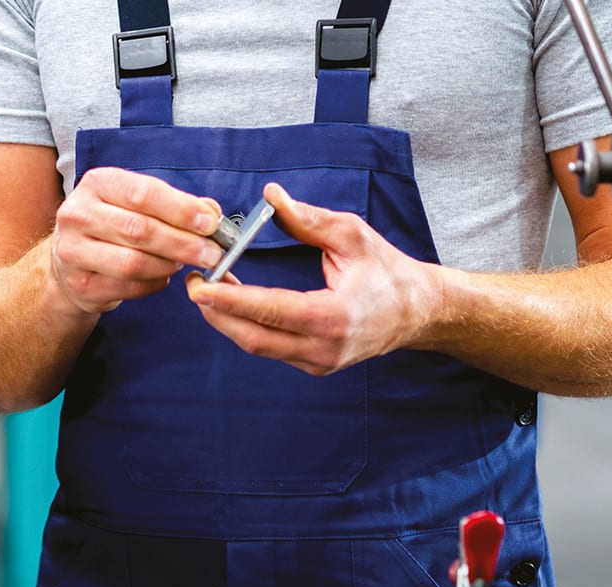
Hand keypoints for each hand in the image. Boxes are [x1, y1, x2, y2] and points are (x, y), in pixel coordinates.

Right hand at [46, 167, 223, 314]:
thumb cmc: (112, 224)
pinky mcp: (80, 283)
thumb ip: (176, 205)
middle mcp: (78, 214)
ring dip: (168, 265)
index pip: (144, 194)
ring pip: (133, 263)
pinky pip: (128, 287)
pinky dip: (154, 283)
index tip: (210, 224)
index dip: (181, 209)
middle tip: (212, 254)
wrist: (71, 257)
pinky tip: (162, 276)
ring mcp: (74, 251)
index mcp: (97, 184)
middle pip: (140, 230)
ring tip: (183, 263)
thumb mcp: (138, 203)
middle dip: (183, 243)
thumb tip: (211, 213)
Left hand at [185, 183, 447, 375]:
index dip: (230, 300)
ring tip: (209, 289)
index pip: (270, 310)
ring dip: (227, 320)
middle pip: (253, 337)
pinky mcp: (314, 365)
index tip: (199, 286)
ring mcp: (318, 362)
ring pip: (258, 346)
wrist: (417, 311)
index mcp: (334, 317)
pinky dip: (246, 326)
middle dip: (216, 313)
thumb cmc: (387, 270)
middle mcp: (324, 348)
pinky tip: (233, 304)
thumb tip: (271, 196)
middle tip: (193, 284)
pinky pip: (270, 348)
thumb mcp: (352, 235)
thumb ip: (308, 218)